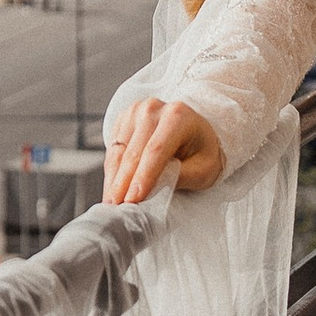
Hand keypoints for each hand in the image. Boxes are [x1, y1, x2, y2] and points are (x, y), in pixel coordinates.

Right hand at [103, 96, 225, 206]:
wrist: (195, 131)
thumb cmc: (203, 152)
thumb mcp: (204, 168)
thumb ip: (180, 176)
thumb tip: (153, 189)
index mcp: (178, 116)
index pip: (157, 150)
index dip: (143, 176)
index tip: (133, 198)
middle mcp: (153, 109)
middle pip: (134, 152)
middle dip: (123, 183)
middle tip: (116, 206)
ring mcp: (135, 111)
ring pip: (118, 152)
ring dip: (114, 179)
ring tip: (111, 202)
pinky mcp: (123, 119)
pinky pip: (113, 149)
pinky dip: (112, 171)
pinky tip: (113, 188)